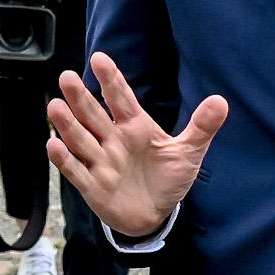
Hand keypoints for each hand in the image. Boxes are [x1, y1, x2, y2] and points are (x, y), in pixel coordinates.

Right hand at [46, 52, 227, 237]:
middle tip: (66, 77)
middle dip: (80, 97)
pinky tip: (53, 145)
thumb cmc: (167, 179)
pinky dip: (65, 160)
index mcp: (135, 126)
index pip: (121, 98)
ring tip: (54, 106)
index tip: (99, 58)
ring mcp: (101, 162)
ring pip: (81, 139)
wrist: (155, 216)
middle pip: (94, 115)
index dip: (110, 79)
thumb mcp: (188, 152)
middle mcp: (113, 140)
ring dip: (67, 124)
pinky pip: (76, 171)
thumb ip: (202, 126)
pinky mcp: (93, 186)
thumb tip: (221, 100)